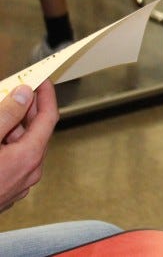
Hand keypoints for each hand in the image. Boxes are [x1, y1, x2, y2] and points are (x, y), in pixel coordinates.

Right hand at [0, 82, 57, 213]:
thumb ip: (6, 116)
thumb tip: (24, 95)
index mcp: (29, 156)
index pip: (49, 117)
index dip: (47, 95)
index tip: (42, 80)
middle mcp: (30, 171)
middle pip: (37, 131)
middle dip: (28, 109)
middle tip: (18, 91)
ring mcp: (20, 183)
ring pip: (24, 147)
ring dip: (15, 128)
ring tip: (3, 112)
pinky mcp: (7, 189)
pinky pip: (14, 160)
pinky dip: (8, 144)